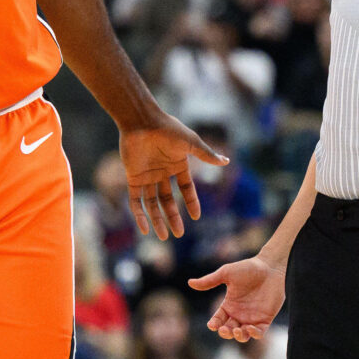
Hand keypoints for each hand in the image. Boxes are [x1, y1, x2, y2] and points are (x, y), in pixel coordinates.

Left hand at [119, 112, 225, 238]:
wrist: (141, 121)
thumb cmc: (168, 129)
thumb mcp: (191, 143)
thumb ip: (206, 155)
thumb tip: (226, 161)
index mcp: (177, 164)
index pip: (186, 188)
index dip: (191, 202)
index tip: (196, 217)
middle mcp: (162, 172)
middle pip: (168, 200)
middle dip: (174, 217)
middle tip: (179, 235)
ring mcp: (147, 176)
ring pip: (152, 204)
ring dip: (158, 220)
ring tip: (164, 237)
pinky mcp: (132, 178)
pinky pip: (135, 201)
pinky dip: (139, 215)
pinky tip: (144, 229)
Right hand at [189, 255, 285, 340]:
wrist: (270, 266)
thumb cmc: (248, 268)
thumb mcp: (226, 273)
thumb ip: (210, 281)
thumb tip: (189, 283)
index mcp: (228, 305)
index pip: (218, 319)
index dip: (214, 324)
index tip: (212, 325)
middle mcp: (239, 314)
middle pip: (228, 330)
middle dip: (225, 333)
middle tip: (224, 329)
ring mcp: (252, 317)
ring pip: (242, 335)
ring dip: (238, 336)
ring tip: (237, 330)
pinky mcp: (265, 319)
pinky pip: (259, 333)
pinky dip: (254, 334)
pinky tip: (250, 328)